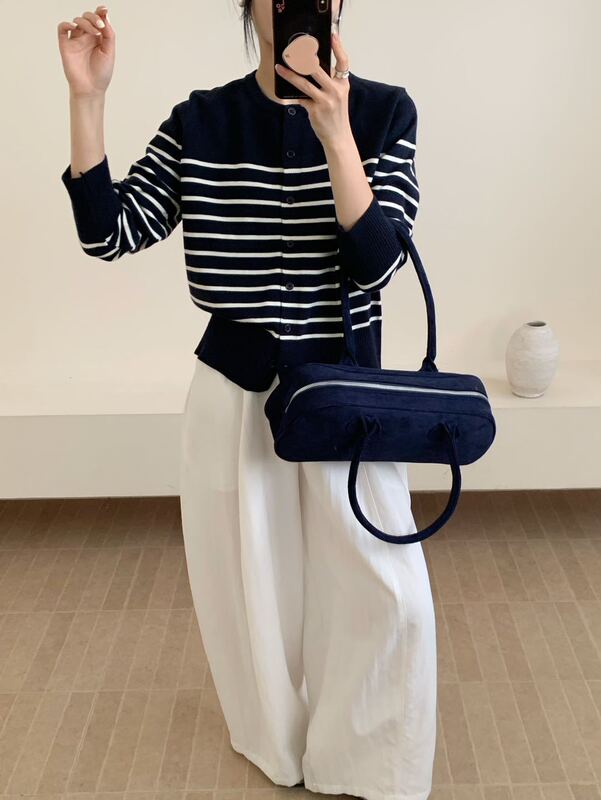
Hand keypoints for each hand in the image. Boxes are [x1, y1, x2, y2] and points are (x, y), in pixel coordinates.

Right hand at [57, 5, 114, 97]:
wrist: (91, 89)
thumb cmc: (101, 73)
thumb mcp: (109, 52)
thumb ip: (109, 34)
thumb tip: (105, 16)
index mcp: (98, 38)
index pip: (98, 19)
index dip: (100, 12)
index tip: (104, 9)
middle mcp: (86, 37)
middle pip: (87, 17)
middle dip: (93, 17)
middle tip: (100, 26)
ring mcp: (75, 40)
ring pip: (77, 21)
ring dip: (85, 22)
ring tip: (95, 33)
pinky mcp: (65, 45)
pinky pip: (62, 29)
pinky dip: (67, 24)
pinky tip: (74, 27)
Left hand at [274, 30, 352, 148]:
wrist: (338, 137)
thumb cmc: (335, 116)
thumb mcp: (337, 96)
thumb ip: (328, 83)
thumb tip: (309, 69)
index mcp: (343, 84)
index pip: (343, 62)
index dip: (338, 47)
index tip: (332, 36)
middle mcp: (336, 90)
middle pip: (318, 69)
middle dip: (302, 58)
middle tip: (292, 51)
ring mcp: (326, 100)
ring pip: (304, 83)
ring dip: (289, 74)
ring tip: (280, 68)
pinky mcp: (315, 110)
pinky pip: (300, 97)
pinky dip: (292, 93)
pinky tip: (283, 90)